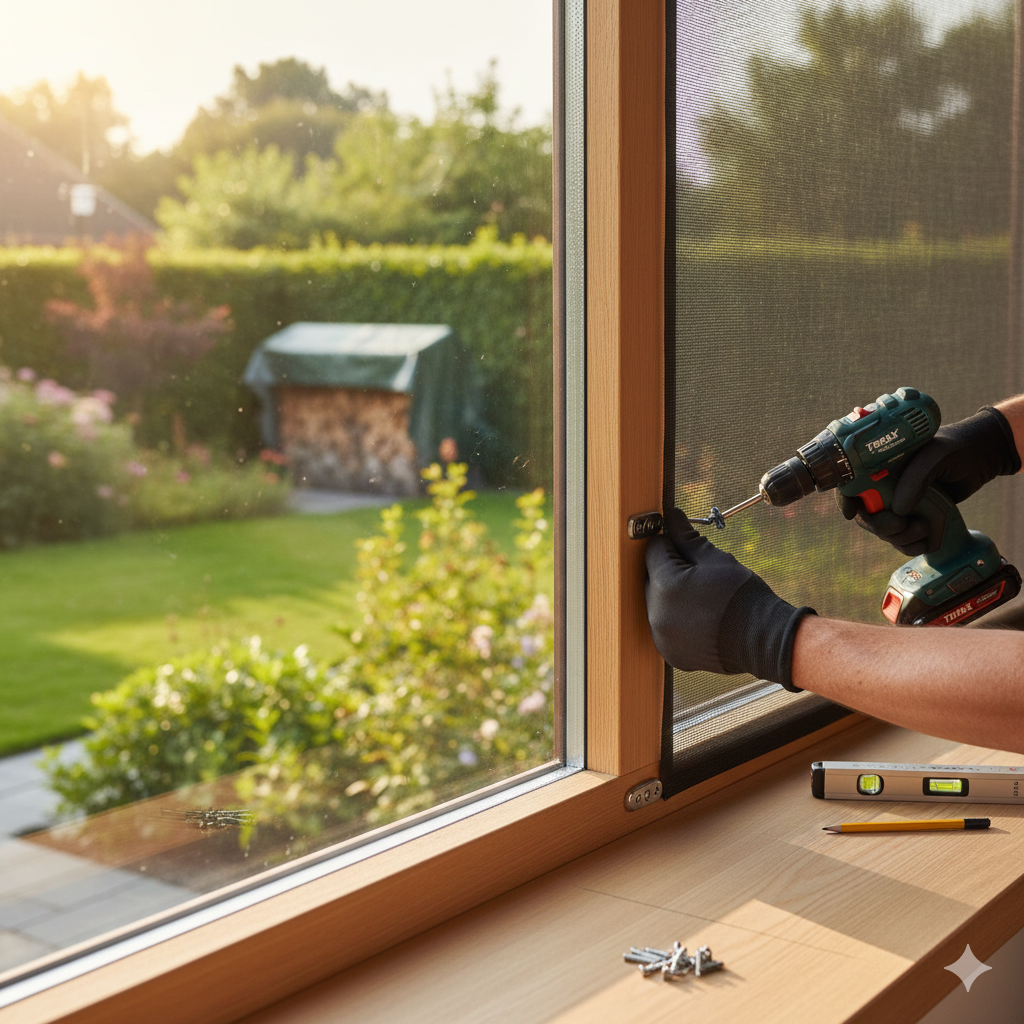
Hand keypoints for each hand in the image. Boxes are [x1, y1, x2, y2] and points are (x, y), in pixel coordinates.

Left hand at [644, 508, 813, 690]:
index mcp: (665, 585)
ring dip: (671, 596)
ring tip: (702, 596)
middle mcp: (656, 613)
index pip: (653, 551)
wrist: (765, 639)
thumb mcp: (715, 558)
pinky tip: (700, 616)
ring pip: (657, 604)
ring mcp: (662, 636)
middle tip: (698, 571)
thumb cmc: (742, 595)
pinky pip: (665, 627)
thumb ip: (686, 537)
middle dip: (669, 570)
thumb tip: (671, 515)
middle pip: (652, 578)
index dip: (670, 544)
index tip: (688, 546)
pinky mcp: (670, 652)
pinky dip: (677, 620)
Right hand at [838, 406, 1020, 556]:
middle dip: (879, 526)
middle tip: (900, 524)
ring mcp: (899, 503)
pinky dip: (909, 546)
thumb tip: (897, 510)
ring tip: (924, 528)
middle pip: (864, 515)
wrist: (983, 459)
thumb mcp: (936, 455)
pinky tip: (925, 542)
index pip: (850, 484)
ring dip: (899, 538)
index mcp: (880, 466)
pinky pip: (901, 540)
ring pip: (883, 531)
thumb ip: (917, 477)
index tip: (852, 514)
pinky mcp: (914, 518)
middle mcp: (884, 486)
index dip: (845, 500)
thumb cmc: (956, 448)